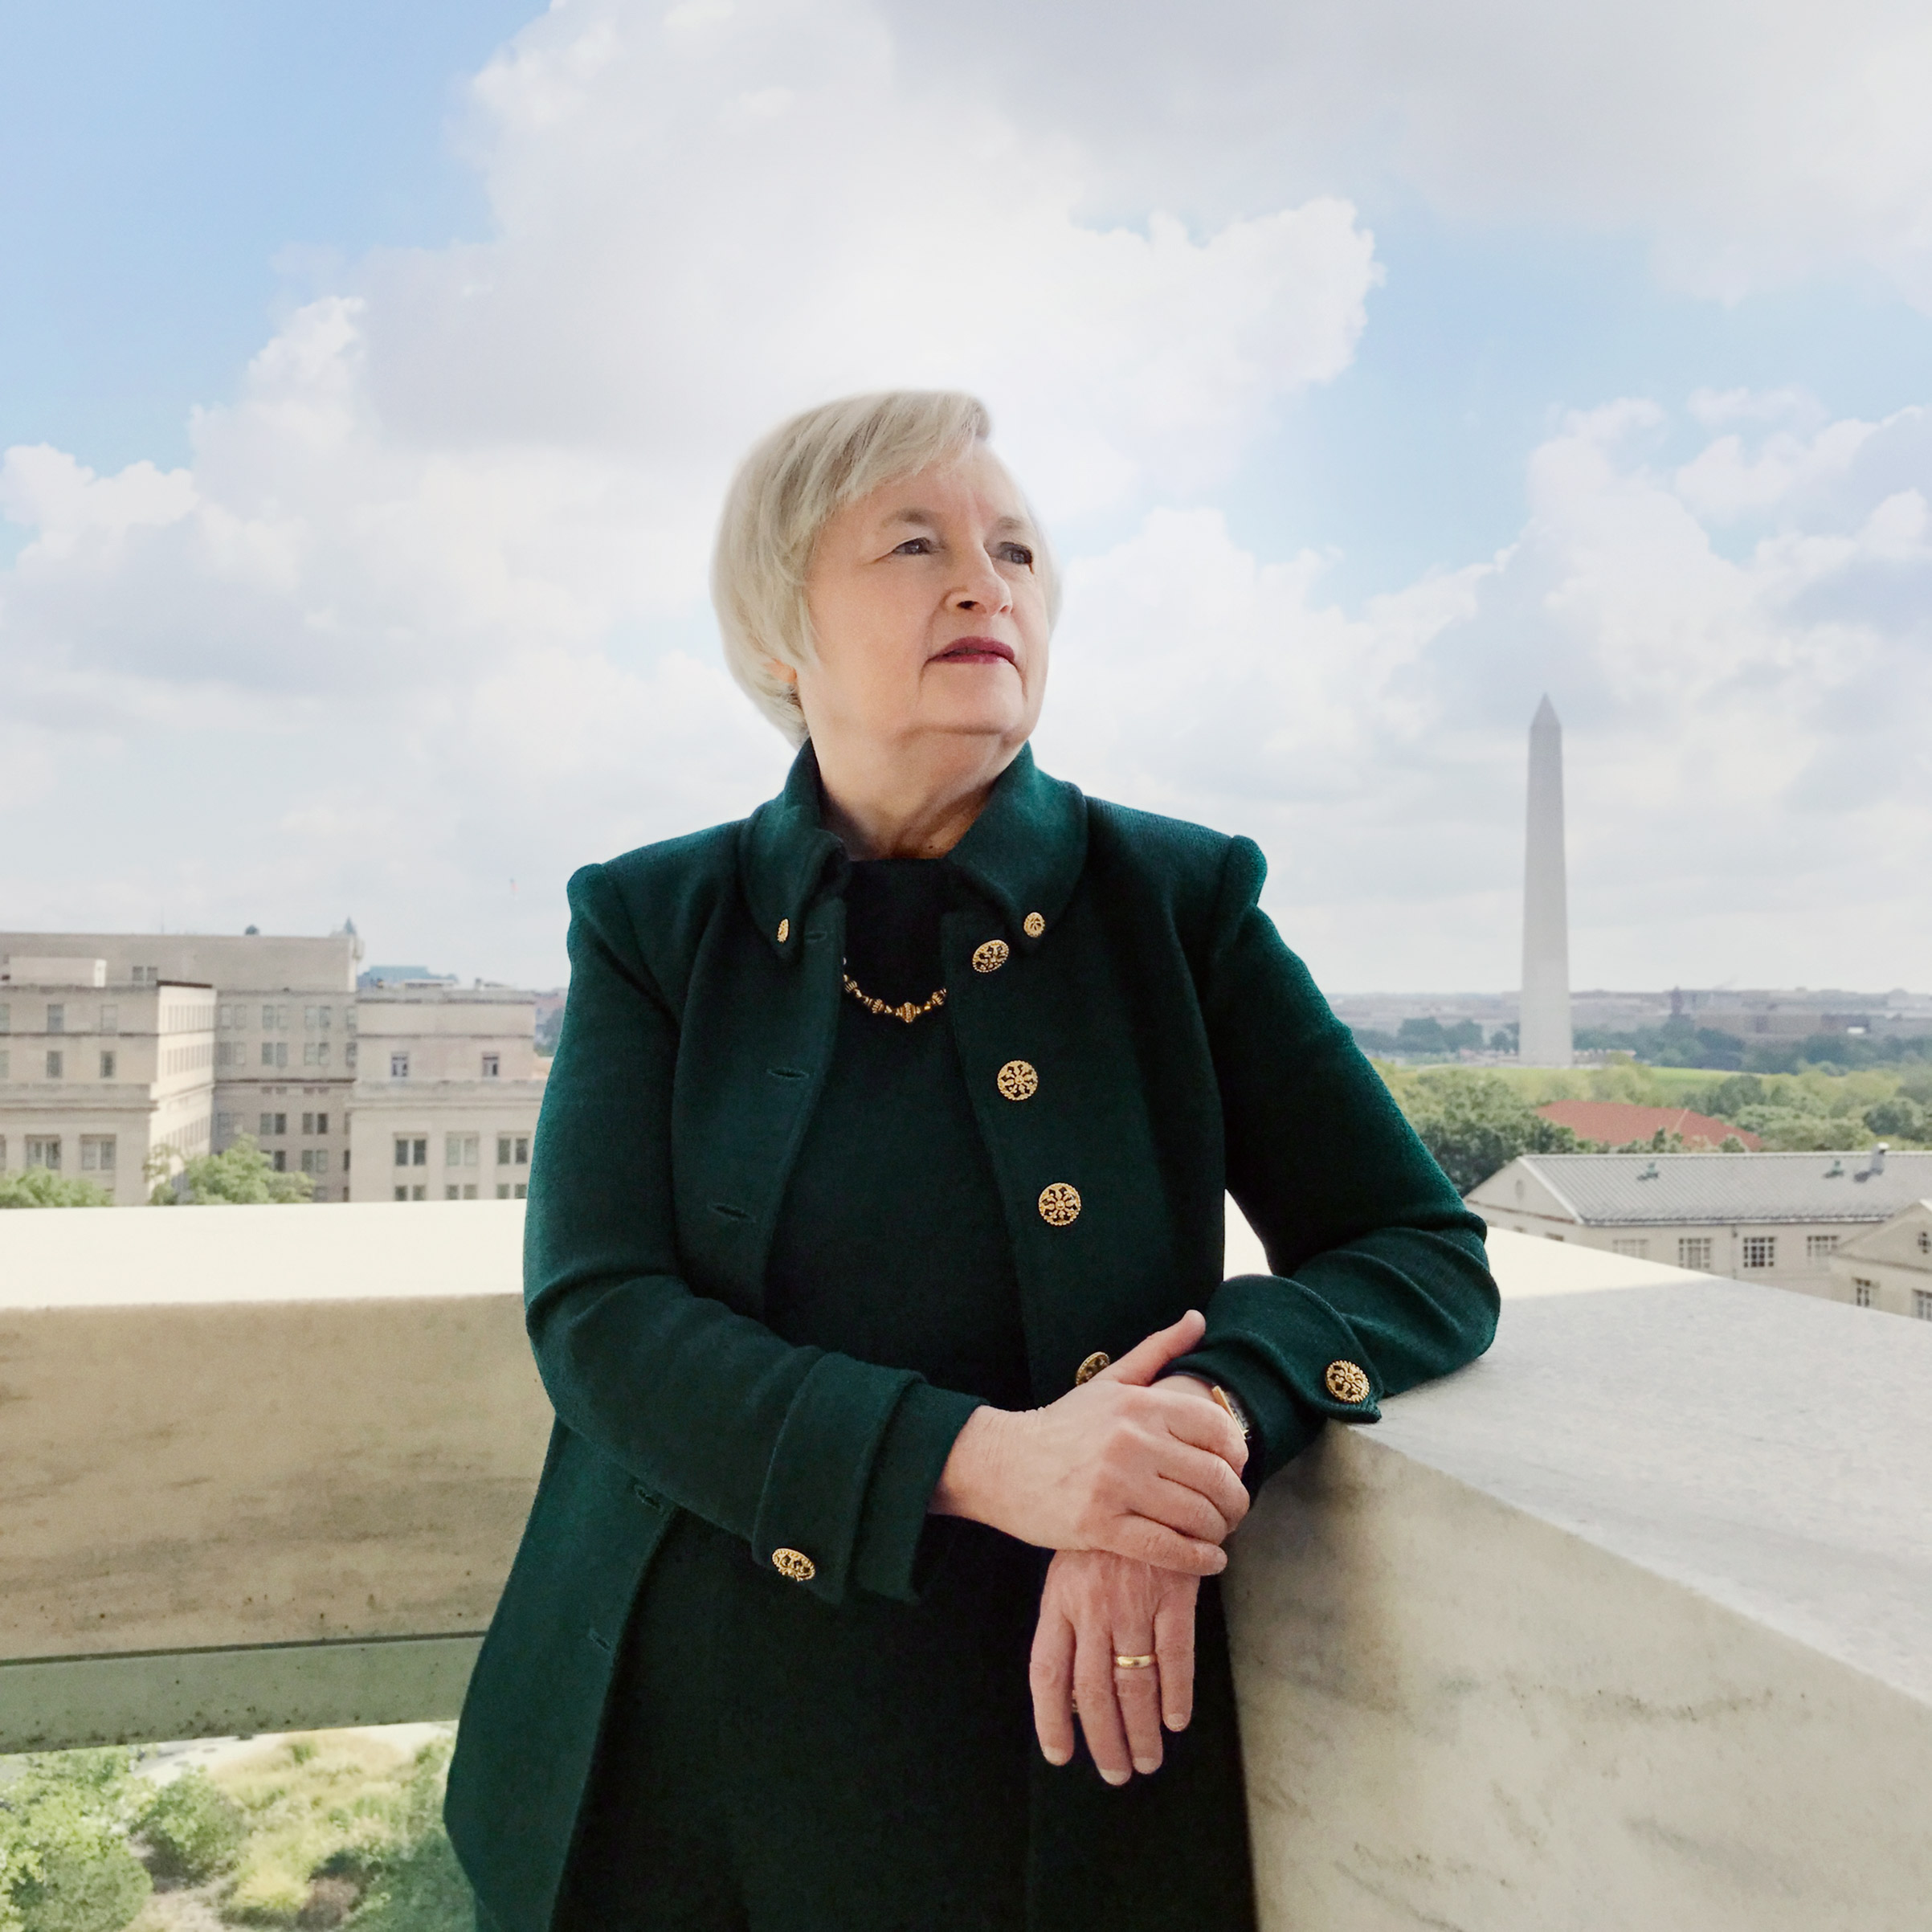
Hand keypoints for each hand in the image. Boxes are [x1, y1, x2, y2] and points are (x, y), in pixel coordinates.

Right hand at [932, 1310, 1248, 1573]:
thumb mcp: (1110, 1382)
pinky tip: (1208, 1560)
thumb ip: (1158, 1350)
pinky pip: (1167, 1548)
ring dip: (1219, 1531)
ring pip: (1196, 1515)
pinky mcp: (1100, 1525)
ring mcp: (1116, 1484)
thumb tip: (1197, 1318)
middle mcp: (1132, 1441)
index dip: (1239, 1456)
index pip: (1219, 1429)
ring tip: (1218, 1534)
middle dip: (1235, 1501)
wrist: (1003, 1464)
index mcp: (1140, 1404)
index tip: (1235, 1470)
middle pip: (1215, 1477)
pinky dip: (1198, 1559)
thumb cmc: (1063, 1425)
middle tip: (1233, 1512)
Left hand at [1030, 1550, 1198, 1783]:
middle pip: (1093, 1690)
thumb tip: (1069, 1694)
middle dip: (1106, 1740)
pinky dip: (1177, 1693)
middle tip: (1118, 1772)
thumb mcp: (1070, 1567)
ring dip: (1142, 1730)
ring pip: (1134, 1683)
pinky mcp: (1173, 1592)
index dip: (1052, 1719)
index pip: (1048, 1672)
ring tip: (1148, 1760)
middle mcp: (1092, 1606)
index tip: (1060, 1755)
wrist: (1146, 1479)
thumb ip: (1068, 1622)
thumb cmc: (1104, 1533)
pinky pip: (1175, 1655)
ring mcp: (1133, 1601)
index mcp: (1059, 1600)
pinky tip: (1177, 1720)